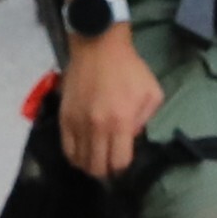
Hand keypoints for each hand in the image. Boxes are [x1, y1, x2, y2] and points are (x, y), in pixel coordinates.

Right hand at [57, 21, 161, 178]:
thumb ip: (144, 120)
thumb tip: (130, 138)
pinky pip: (66, 148)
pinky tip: (81, 153)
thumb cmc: (129, 68)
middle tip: (108, 165)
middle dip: (105, 171)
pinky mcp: (65, 117)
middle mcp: (97, 127)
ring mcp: (78, 123)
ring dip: (89, 165)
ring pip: (80, 161)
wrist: (98, 46)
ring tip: (94, 160)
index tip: (122, 163)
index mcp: (121, 122)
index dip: (122, 167)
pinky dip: (74, 155)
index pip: (119, 162)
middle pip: (97, 167)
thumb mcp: (151, 93)